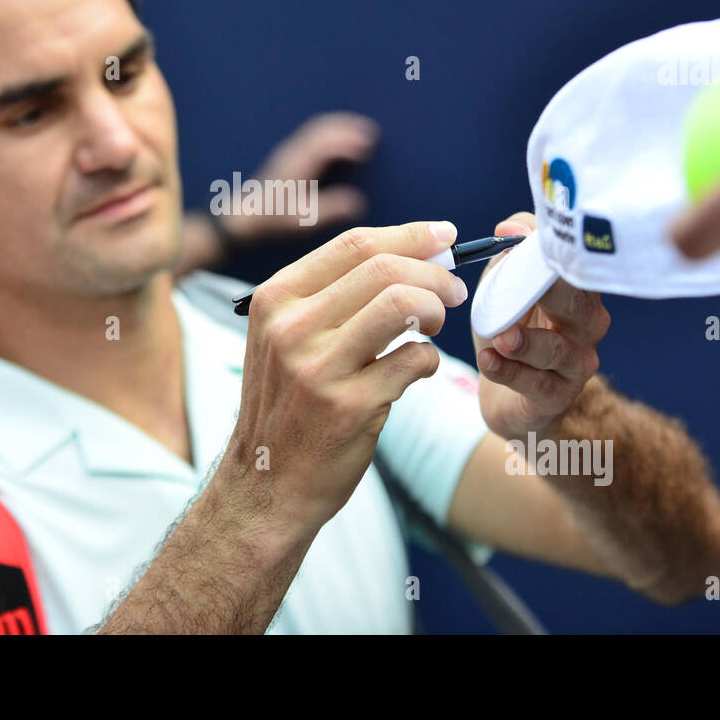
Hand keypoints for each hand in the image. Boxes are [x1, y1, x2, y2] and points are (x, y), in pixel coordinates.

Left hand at [218, 111, 378, 246]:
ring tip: (363, 130)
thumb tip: (358, 203)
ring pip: (318, 129)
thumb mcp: (302, 220)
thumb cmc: (273, 221)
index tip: (368, 147)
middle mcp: (293, 153)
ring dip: (340, 126)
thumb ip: (330, 211)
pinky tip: (342, 139)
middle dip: (348, 127)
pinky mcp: (289, 156)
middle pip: (322, 130)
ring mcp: (290, 152)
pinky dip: (331, 131)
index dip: (348, 143)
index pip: (325, 145)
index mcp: (297, 166)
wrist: (245, 218)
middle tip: (373, 131)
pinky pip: (314, 135)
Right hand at [224, 221, 468, 536]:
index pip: (354, 245)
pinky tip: (417, 369)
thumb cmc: (289, 405)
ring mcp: (318, 368)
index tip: (445, 236)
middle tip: (454, 291)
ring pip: (404, 305)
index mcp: (275, 299)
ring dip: (436, 311)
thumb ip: (332, 297)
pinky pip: (414, 360)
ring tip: (436, 326)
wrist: (266, 484)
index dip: (411, 235)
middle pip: (385, 268)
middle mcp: (291, 327)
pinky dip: (428, 360)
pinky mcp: (349, 406)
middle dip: (435, 273)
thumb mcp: (284, 339)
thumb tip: (412, 252)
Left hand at [471, 212, 611, 440]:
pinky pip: (536, 384)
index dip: (557, 252)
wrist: (511, 397)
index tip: (534, 239)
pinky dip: (509, 371)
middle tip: (529, 284)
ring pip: (558, 351)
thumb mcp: (507, 285)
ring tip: (502, 336)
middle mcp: (586, 326)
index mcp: (577, 291)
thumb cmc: (515, 329)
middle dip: (554, 293)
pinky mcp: (555, 397)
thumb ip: (512, 251)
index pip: (576, 266)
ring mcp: (575, 364)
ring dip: (528, 342)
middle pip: (580, 305)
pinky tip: (489, 361)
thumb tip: (509, 226)